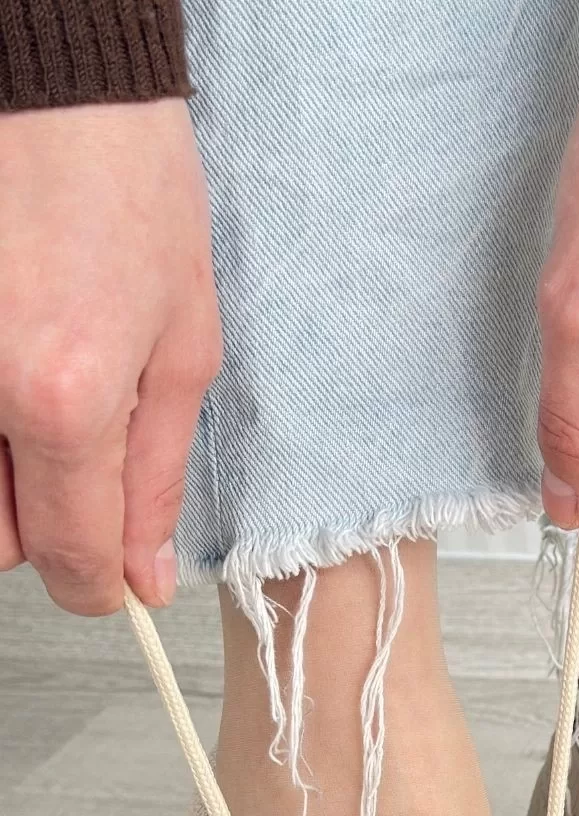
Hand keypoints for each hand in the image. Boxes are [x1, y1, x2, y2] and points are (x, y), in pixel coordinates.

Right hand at [0, 100, 221, 612]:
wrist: (51, 87)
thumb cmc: (125, 189)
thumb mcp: (181, 344)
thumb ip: (154, 475)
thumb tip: (145, 574)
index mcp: (61, 399)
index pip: (68, 557)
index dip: (99, 585)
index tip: (115, 582)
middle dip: (44, 524)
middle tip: (80, 461)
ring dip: (5, 476)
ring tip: (44, 393)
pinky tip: (15, 360)